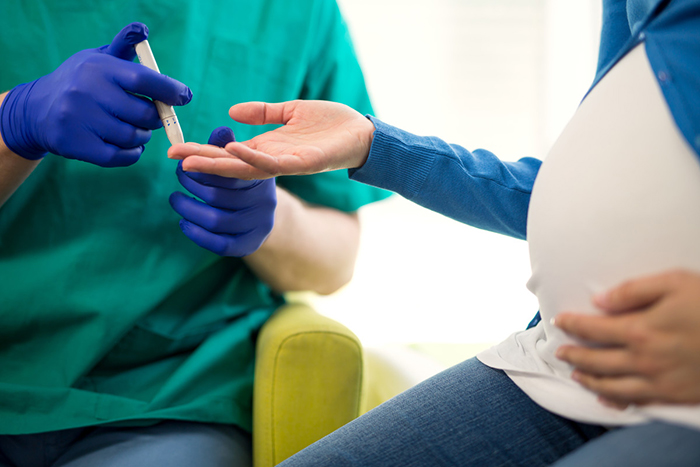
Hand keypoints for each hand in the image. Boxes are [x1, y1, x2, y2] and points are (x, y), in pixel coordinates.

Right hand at [0, 22, 191, 166]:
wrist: (37, 110)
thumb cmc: (80, 82)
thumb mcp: (98, 59)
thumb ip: (123, 47)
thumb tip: (142, 29)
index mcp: (98, 68)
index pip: (143, 79)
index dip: (169, 90)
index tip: (184, 96)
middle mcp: (86, 92)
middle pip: (144, 115)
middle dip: (155, 118)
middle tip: (153, 117)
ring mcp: (79, 119)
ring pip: (134, 137)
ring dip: (143, 136)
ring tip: (135, 128)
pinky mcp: (75, 144)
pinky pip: (120, 156)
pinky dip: (132, 153)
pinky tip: (129, 146)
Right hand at [167, 100, 375, 178]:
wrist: (362, 133)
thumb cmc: (330, 124)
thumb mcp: (291, 111)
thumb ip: (263, 112)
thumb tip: (232, 112)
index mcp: (268, 147)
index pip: (228, 152)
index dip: (203, 150)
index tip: (176, 147)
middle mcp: (273, 159)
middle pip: (231, 163)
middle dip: (202, 161)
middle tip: (173, 158)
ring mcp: (287, 163)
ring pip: (247, 168)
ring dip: (220, 165)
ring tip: (193, 161)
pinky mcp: (303, 163)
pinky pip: (274, 165)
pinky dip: (253, 158)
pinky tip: (235, 150)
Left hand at [169, 126, 276, 256]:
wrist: (263, 213)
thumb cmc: (244, 181)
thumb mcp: (240, 161)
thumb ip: (226, 147)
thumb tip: (221, 129)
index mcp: (261, 178)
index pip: (229, 171)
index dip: (201, 164)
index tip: (179, 157)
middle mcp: (263, 203)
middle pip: (217, 197)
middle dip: (191, 184)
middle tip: (179, 174)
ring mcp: (257, 225)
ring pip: (215, 220)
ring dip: (187, 209)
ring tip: (175, 198)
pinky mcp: (249, 244)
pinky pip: (219, 244)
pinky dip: (196, 234)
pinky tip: (184, 222)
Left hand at [554, 269, 699, 407]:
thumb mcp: (674, 282)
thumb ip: (632, 291)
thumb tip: (600, 299)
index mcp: (639, 329)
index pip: (592, 329)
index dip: (572, 324)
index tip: (559, 321)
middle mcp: (644, 360)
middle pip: (596, 360)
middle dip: (574, 355)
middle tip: (560, 351)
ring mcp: (659, 381)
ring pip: (612, 385)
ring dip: (589, 380)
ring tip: (575, 374)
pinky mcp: (676, 396)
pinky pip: (638, 402)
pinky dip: (617, 401)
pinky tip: (607, 399)